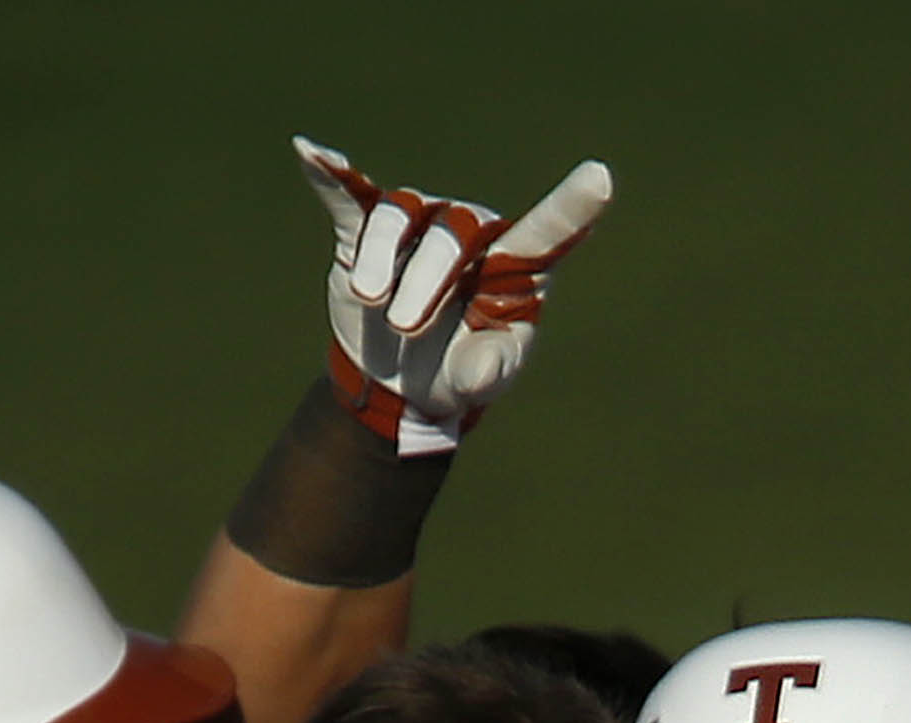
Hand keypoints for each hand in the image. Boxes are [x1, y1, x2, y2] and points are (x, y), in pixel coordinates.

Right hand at [294, 136, 612, 454]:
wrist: (401, 382)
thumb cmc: (460, 370)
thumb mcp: (482, 380)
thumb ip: (488, 373)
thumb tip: (474, 373)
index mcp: (513, 267)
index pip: (546, 234)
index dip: (571, 208)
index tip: (601, 178)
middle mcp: (469, 233)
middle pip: (451, 233)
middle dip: (427, 280)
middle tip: (408, 328)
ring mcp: (417, 227)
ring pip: (398, 217)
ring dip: (382, 258)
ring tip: (371, 299)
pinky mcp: (366, 232)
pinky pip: (352, 198)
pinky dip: (331, 175)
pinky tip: (310, 152)